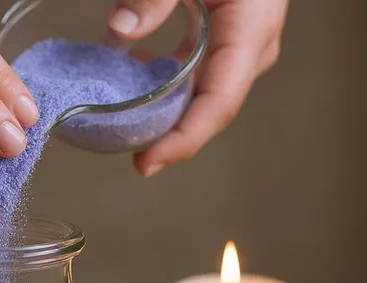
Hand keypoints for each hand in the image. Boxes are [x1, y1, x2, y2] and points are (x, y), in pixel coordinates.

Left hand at [106, 0, 288, 176]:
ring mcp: (241, 44)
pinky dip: (164, 81)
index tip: (146, 163)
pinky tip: (134, 74)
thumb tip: (121, 31)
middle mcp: (251, 45)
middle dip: (169, 135)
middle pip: (209, 107)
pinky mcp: (225, 37)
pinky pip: (196, 73)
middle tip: (128, 153)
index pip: (217, 103)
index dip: (182, 140)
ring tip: (123, 117)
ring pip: (201, 94)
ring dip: (163, 109)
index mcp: (250, 29)